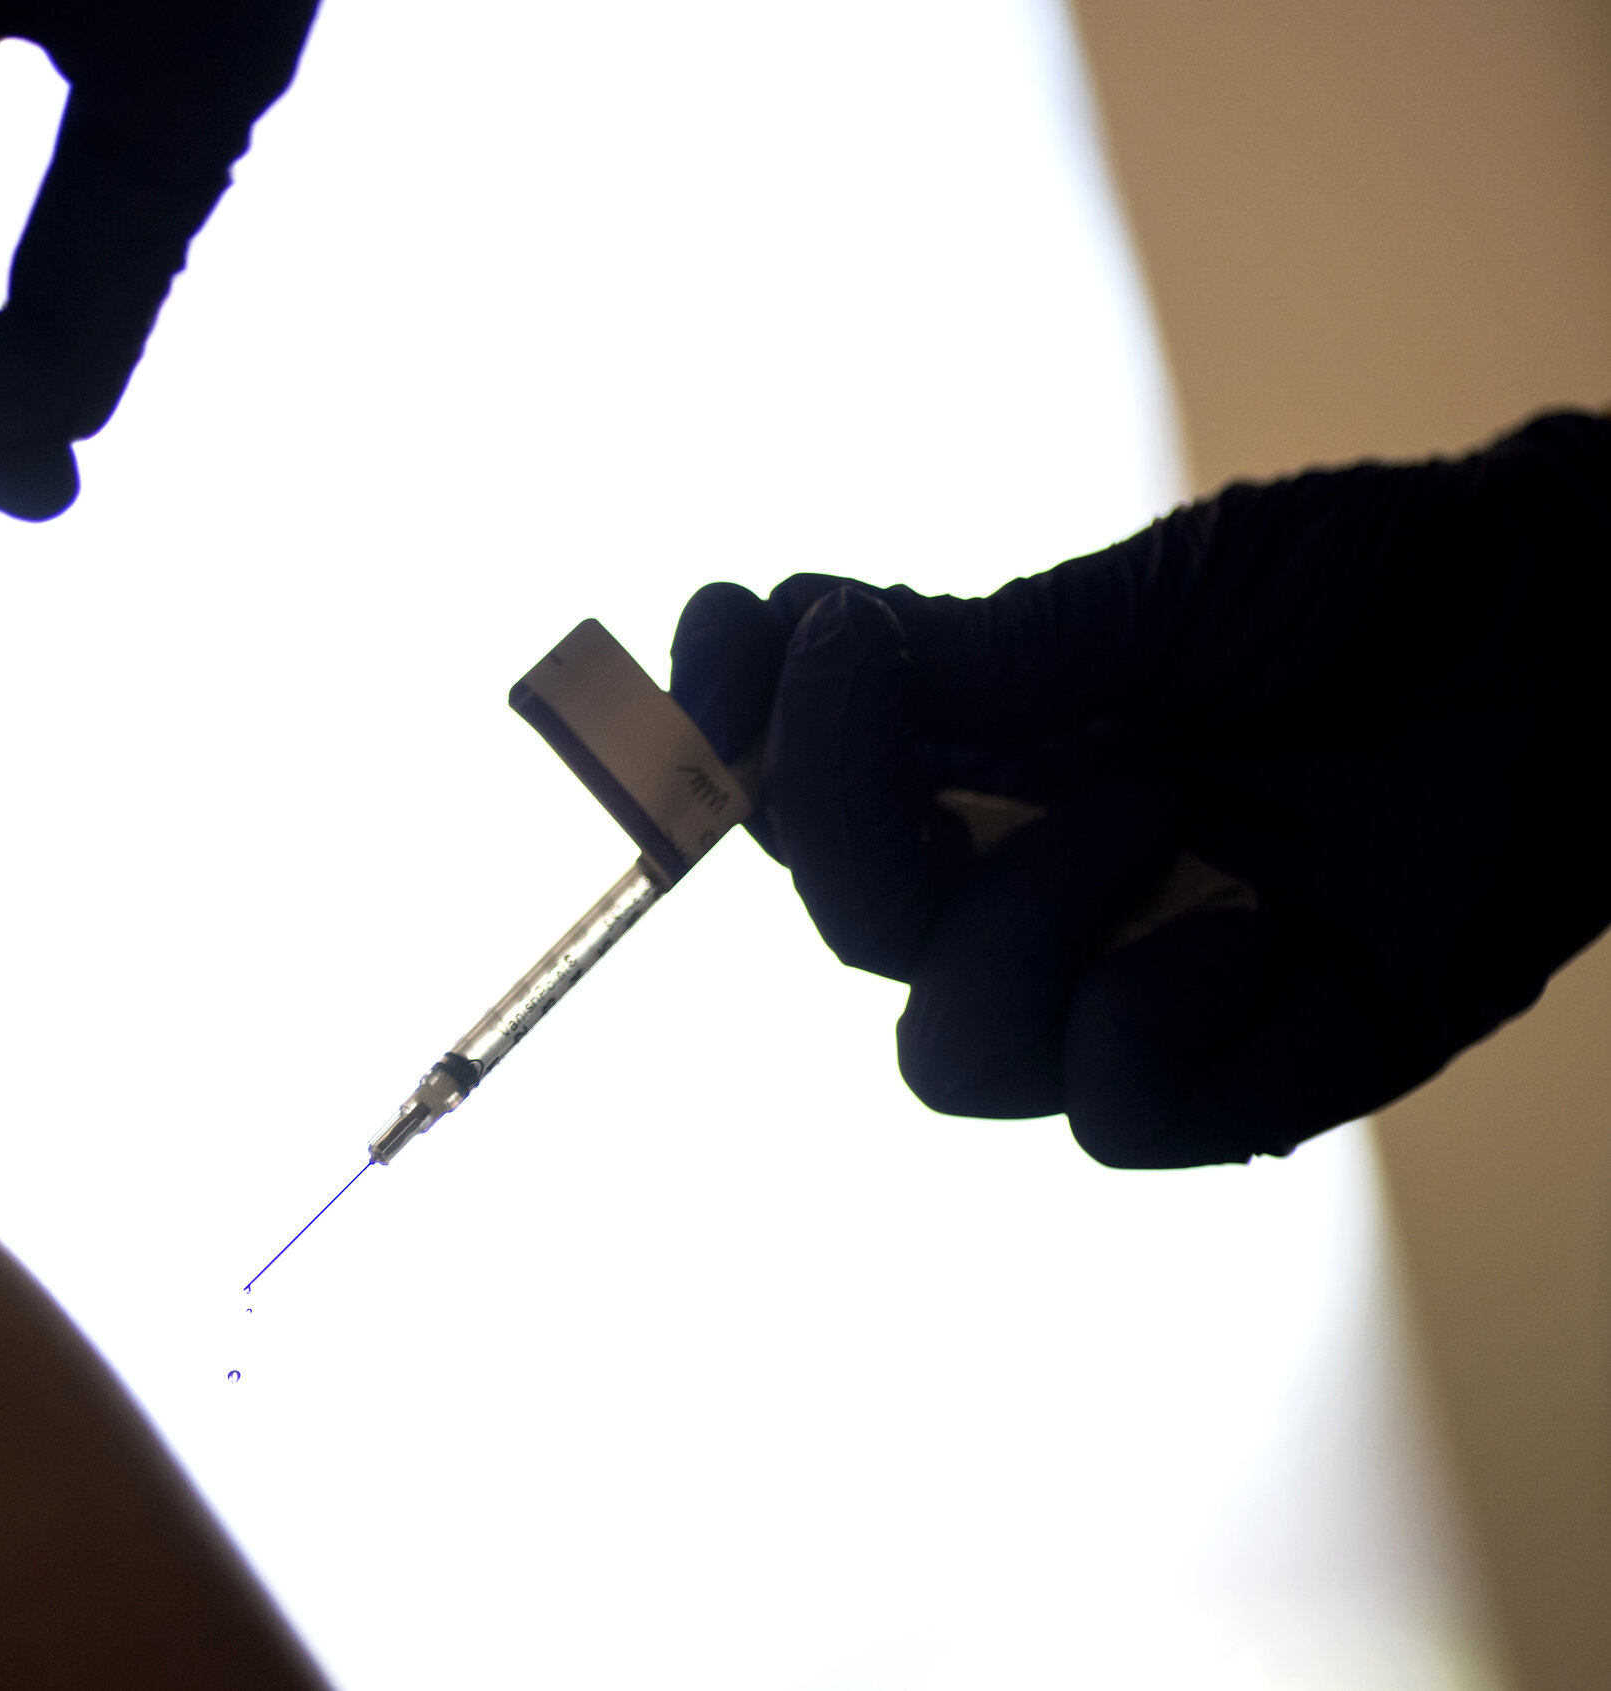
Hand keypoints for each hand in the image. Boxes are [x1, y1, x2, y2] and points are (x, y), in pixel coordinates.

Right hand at [670, 411, 1610, 1166]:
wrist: (1594, 634)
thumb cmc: (1386, 585)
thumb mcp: (1165, 591)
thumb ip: (989, 650)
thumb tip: (802, 644)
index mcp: (1003, 756)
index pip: (812, 790)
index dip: (731, 738)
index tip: (716, 642)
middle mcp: (1041, 874)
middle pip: (852, 928)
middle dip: (838, 826)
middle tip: (876, 688)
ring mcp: (1138, 974)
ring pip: (951, 1051)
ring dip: (1013, 928)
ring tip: (1149, 807)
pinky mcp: (1258, 1061)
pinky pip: (1117, 1112)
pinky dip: (1150, 1020)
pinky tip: (1251, 924)